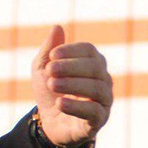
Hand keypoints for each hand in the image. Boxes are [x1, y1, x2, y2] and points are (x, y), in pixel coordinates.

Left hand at [31, 25, 112, 147]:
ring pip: (97, 89)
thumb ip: (49, 49)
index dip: (71, 51)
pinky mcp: (99, 120)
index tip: (52, 55)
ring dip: (72, 85)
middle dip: (70, 67)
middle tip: (49, 70)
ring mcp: (104, 100)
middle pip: (95, 68)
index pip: (89, 51)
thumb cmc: (50, 90)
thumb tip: (57, 27)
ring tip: (52, 84)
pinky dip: (76, 106)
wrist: (48, 120)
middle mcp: (103, 80)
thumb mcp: (43, 68)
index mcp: (91, 63)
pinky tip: (60, 103)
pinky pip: (95, 112)